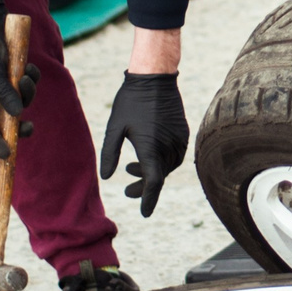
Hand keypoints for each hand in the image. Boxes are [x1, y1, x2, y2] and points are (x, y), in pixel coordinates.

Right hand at [0, 0, 37, 163]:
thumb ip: (5, 92)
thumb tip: (18, 114)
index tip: (8, 155)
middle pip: (8, 119)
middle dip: (20, 124)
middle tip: (31, 127)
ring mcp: (5, 85)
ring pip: (22, 100)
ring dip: (28, 91)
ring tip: (25, 75)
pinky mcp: (16, 74)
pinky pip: (29, 84)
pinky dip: (31, 78)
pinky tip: (28, 66)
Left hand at [98, 73, 188, 217]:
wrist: (154, 78)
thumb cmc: (130, 101)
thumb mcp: (114, 128)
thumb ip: (110, 154)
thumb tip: (108, 177)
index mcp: (150, 147)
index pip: (153, 182)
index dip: (148, 199)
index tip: (144, 213)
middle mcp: (168, 145)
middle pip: (160, 176)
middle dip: (144, 187)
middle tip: (127, 190)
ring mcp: (179, 139)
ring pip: (168, 166)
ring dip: (152, 172)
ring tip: (131, 168)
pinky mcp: (183, 132)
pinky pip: (175, 155)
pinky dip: (162, 161)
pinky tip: (147, 156)